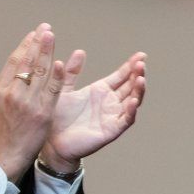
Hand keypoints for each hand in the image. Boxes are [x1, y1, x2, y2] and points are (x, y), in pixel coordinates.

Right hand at [0, 24, 65, 179]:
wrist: (6, 156)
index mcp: (0, 90)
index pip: (14, 62)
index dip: (25, 46)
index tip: (33, 33)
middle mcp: (13, 94)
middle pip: (28, 63)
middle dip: (37, 43)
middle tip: (46, 28)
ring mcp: (29, 103)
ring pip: (40, 73)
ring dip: (47, 53)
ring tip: (51, 36)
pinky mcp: (43, 113)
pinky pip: (52, 92)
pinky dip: (56, 77)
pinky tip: (62, 63)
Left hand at [42, 50, 145, 170]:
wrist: (52, 142)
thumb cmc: (58, 117)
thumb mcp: (64, 89)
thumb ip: (72, 71)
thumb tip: (80, 51)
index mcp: (101, 91)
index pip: (121, 76)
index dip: (131, 65)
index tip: (141, 55)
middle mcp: (110, 103)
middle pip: (130, 86)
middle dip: (137, 74)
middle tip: (142, 63)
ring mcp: (112, 116)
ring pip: (132, 101)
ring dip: (138, 90)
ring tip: (141, 78)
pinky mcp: (111, 130)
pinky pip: (125, 120)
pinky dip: (131, 111)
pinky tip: (133, 101)